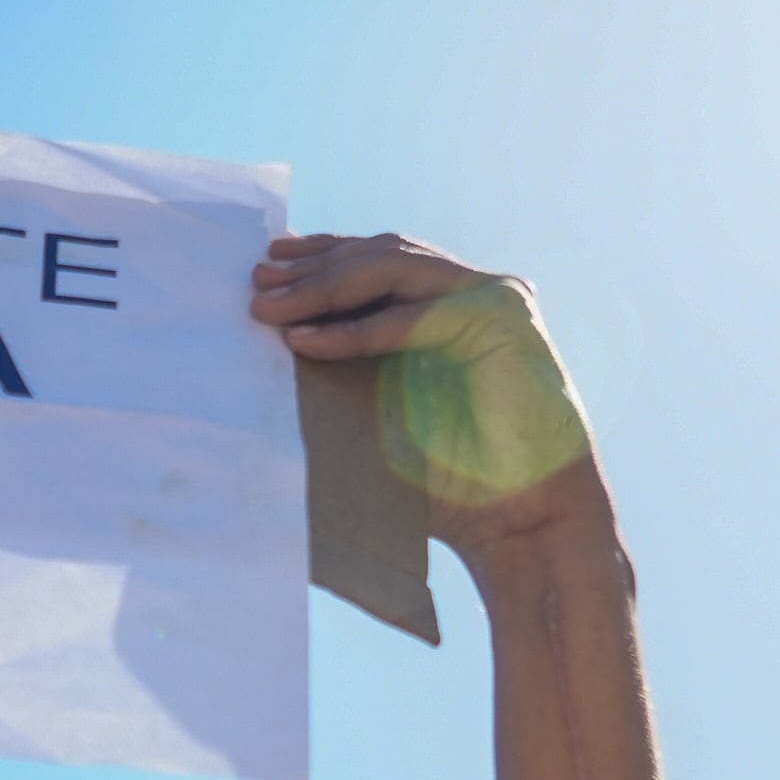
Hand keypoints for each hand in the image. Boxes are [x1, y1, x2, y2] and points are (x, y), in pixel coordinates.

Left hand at [254, 233, 602, 563]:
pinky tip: (307, 342)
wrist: (520, 523)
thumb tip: (276, 346)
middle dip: (314, 267)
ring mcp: (493, 300)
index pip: (379, 261)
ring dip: (326, 287)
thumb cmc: (453, 486)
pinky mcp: (502, 322)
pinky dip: (358, 330)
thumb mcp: (381, 413)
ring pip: (395, 269)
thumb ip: (348, 372)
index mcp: (450, 309)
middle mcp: (474, 294)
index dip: (323, 257)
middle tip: (258, 280)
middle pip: (381, 255)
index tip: (268, 266)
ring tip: (272, 309)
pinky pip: (414, 317)